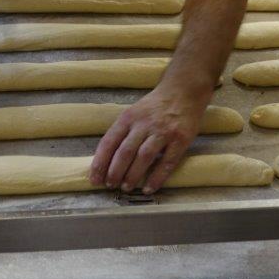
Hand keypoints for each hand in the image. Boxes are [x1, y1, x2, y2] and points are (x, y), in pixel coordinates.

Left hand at [90, 84, 208, 193]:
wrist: (183, 90)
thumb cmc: (155, 105)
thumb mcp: (134, 112)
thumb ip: (123, 132)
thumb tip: (106, 159)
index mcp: (129, 117)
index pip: (109, 142)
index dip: (100, 162)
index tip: (95, 179)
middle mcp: (144, 124)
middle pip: (125, 151)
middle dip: (115, 172)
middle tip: (110, 185)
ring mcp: (163, 131)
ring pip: (144, 157)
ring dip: (133, 175)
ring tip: (126, 187)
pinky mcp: (180, 139)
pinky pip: (167, 162)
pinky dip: (157, 177)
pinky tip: (149, 188)